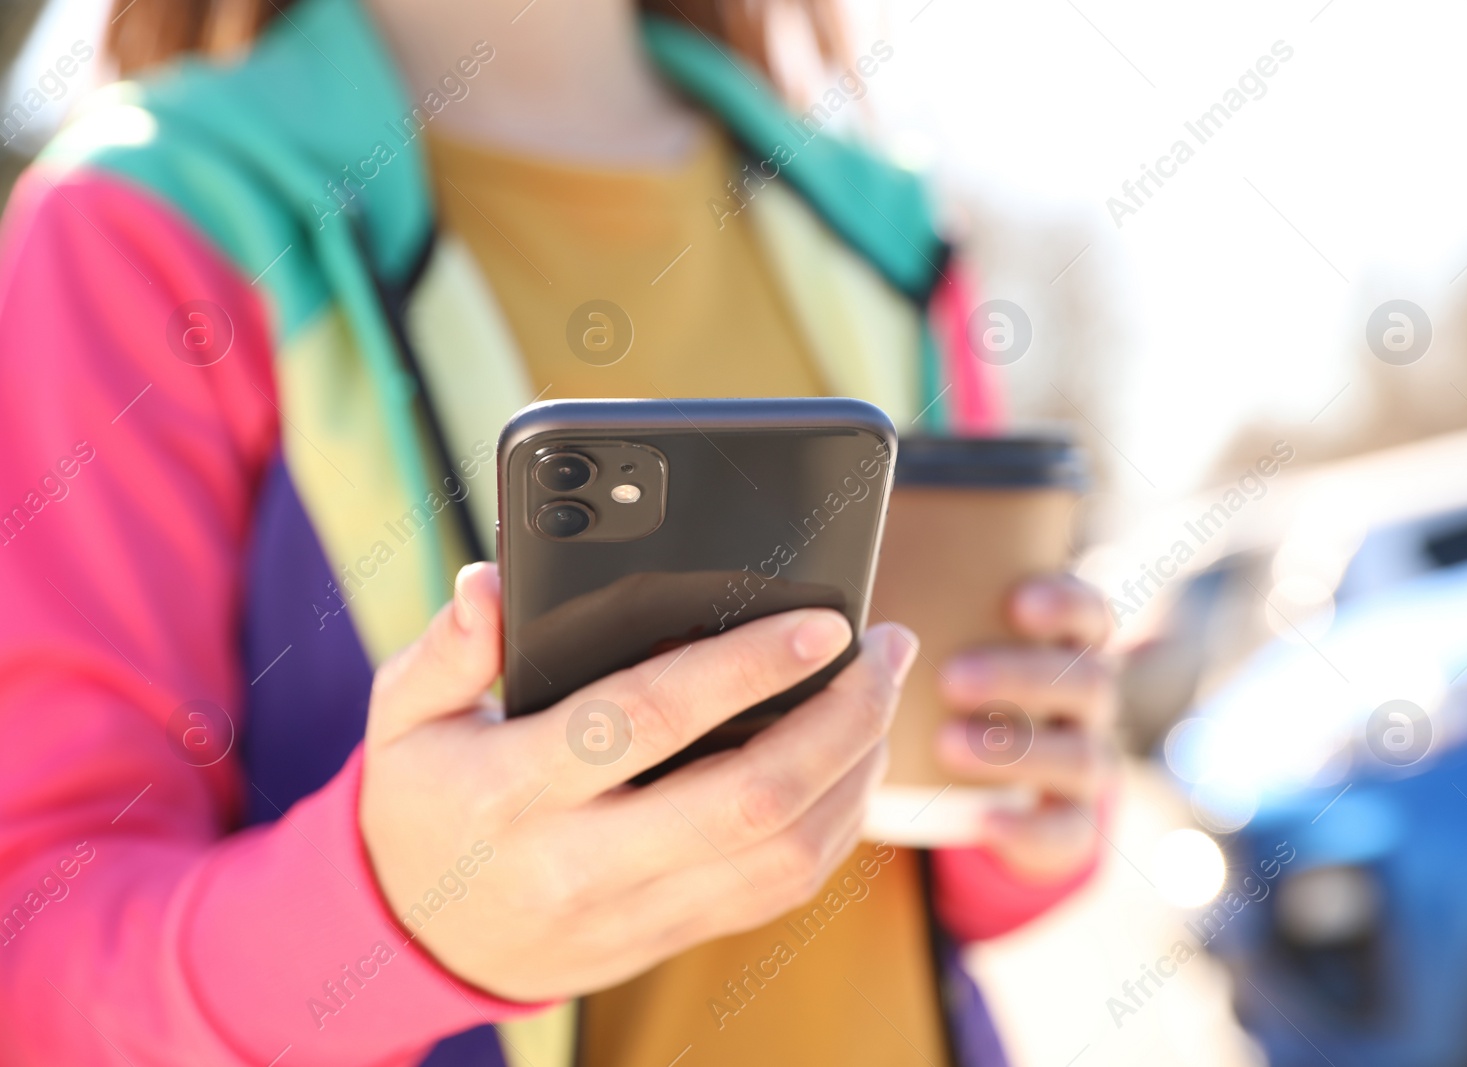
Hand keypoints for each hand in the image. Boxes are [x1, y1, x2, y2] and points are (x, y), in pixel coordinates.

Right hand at [359, 563, 916, 1001]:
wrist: (419, 939)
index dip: (745, 668)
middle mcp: (580, 864)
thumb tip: (491, 581)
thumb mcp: (403, 717)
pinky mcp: (672, 936)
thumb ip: (448, 648)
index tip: (823, 621)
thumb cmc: (424, 802)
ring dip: (857, 770)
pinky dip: (837, 823)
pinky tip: (853, 760)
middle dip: (841, 718)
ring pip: (784, 855)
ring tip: (882, 693)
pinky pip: (780, 889)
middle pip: (748, 799)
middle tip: (885, 647)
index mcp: (512, 792)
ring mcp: (634, 912)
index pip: (647, 720)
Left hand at [934, 574, 1115, 883]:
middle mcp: (1085, 701)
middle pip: (1085, 681)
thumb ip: (924, 596)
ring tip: (947, 745)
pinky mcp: (1071, 823)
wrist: (983, 783)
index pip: (1090, 614)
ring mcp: (1084, 763)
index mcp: (1065, 645)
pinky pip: (1068, 831)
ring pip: (1080, 756)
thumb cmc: (951, 682)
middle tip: (951, 678)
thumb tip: (858, 545)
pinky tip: (984, 821)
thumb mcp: (949, 638)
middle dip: (1021, 677)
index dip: (1064, 604)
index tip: (1017, 602)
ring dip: (1016, 750)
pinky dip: (1029, 827)